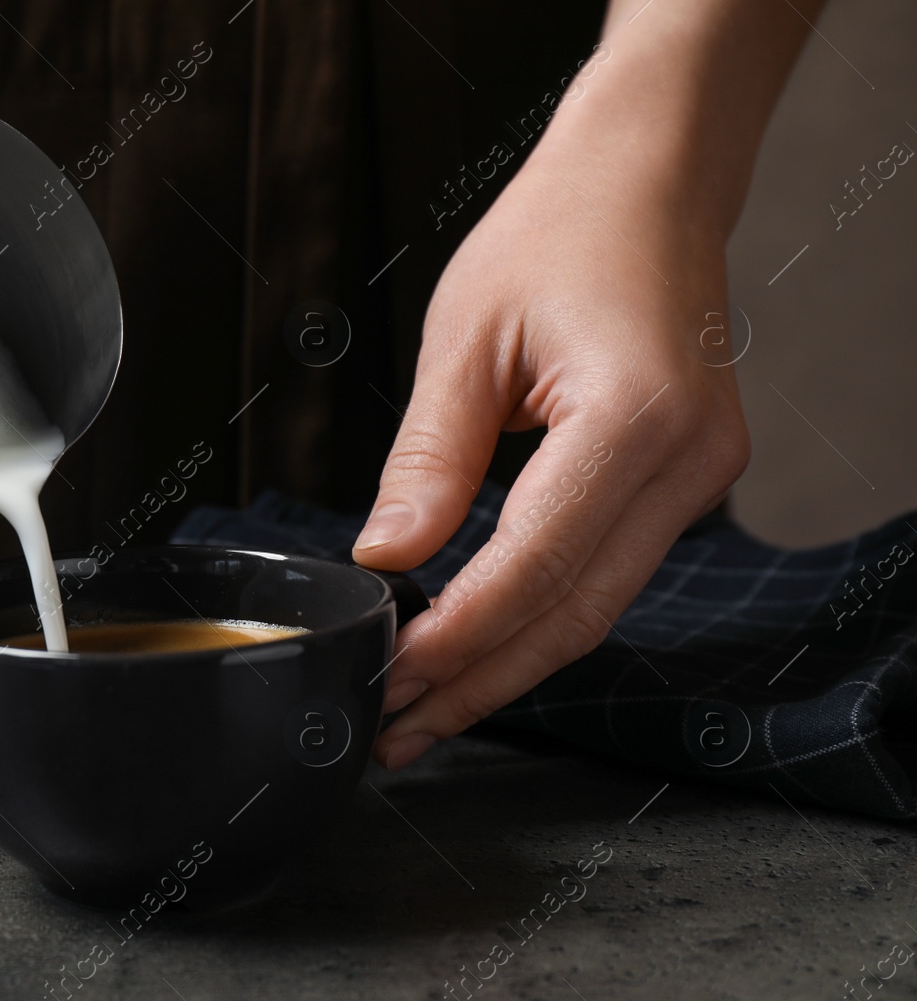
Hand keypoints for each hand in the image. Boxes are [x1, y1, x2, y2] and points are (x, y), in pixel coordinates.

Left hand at [354, 133, 749, 769]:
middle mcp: (689, 459)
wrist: (647, 181)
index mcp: (637, 417)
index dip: (457, 637)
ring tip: (424, 708)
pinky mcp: (688, 479)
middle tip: (396, 729)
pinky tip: (481, 648)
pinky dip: (540, 619)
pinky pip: (608, 574)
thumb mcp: (465, 337)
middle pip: (574, 614)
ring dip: (507, 664)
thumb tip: (387, 557)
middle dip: (478, 681)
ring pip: (596, 609)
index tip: (390, 678)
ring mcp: (703, 475)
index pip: (535, 567)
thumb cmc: (558, 233)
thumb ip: (430, 459)